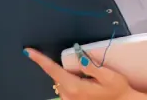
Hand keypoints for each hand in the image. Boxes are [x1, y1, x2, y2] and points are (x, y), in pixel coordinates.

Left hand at [23, 47, 137, 99]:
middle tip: (84, 70)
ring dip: (68, 77)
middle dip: (64, 68)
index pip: (53, 70)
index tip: (28, 51)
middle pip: (57, 76)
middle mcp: (69, 96)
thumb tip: (78, 56)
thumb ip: (91, 66)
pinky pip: (65, 90)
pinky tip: (85, 86)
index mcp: (75, 88)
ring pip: (61, 83)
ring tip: (88, 80)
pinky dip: (70, 84)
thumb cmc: (118, 89)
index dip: (40, 59)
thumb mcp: (108, 75)